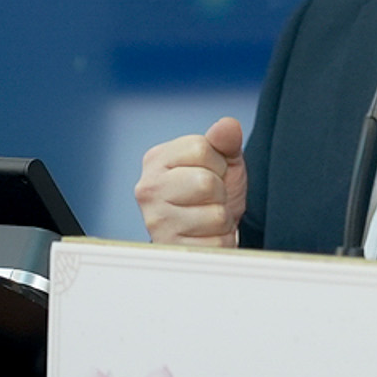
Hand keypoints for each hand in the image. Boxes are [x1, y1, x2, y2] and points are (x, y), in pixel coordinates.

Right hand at [134, 117, 246, 247]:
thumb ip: (225, 140)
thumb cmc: (212, 195)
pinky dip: (221, 242)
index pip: (200, 148)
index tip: (212, 173)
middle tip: (211, 199)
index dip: (218, 162)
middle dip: (220, 192)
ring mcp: (156, 222)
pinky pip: (216, 244)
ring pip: (215, 215)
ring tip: (209, 219)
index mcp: (157, 159)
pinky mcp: (171, 251)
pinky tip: (206, 237)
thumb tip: (228, 125)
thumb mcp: (223, 161)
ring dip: (222, 220)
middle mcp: (148, 189)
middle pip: (206, 182)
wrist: (208, 235)